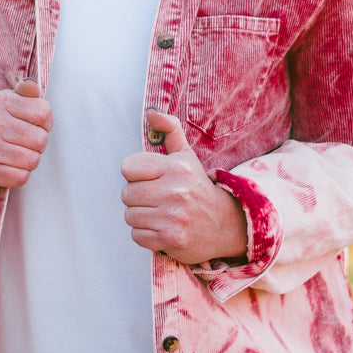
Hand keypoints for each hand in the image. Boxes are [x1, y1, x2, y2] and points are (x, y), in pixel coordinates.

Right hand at [0, 79, 52, 198]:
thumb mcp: (10, 104)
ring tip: (17, 156)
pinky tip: (8, 168)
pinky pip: (21, 177)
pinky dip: (20, 175)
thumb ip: (26, 93)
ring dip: (30, 161)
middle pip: (40, 139)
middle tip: (25, 144)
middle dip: (38, 145)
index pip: (43, 113)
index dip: (46, 124)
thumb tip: (32, 85)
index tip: (35, 126)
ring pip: (32, 160)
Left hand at [120, 109, 247, 265]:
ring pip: (130, 215)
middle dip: (137, 197)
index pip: (128, 167)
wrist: (225, 225)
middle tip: (156, 199)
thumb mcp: (186, 156)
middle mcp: (176, 191)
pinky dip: (146, 234)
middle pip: (126, 194)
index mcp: (176, 167)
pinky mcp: (171, 240)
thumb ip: (169, 130)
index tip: (151, 179)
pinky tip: (162, 229)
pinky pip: (137, 235)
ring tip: (160, 214)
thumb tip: (150, 112)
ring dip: (141, 217)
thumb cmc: (197, 187)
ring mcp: (173, 217)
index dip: (136, 174)